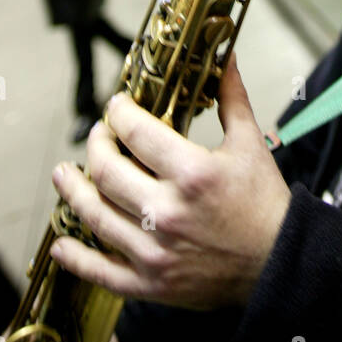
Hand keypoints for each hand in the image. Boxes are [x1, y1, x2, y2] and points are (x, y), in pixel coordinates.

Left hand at [49, 55, 291, 309]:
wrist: (281, 264)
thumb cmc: (265, 205)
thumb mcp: (250, 145)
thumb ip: (232, 99)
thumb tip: (226, 58)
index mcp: (192, 174)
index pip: (135, 132)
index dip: (118, 113)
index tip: (117, 106)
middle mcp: (167, 212)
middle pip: (105, 171)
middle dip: (95, 146)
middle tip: (98, 136)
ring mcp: (155, 251)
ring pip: (95, 216)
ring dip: (73, 191)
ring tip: (64, 175)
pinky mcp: (151, 283)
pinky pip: (101, 272)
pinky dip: (76, 258)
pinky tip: (61, 244)